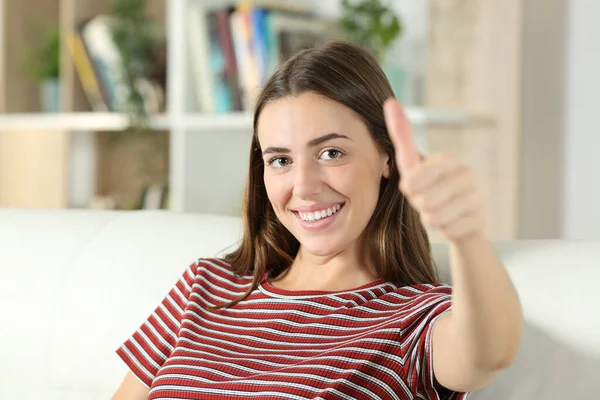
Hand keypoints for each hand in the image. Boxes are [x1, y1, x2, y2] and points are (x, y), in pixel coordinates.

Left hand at [383, 98, 484, 241]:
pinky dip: (445, 230)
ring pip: (436, 218)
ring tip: (438, 211)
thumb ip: (401, 136)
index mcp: (448, 160)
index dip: (410, 190)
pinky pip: (449, 231)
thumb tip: (389, 101)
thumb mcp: (410, 165)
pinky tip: (451, 222)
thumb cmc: (428, 188)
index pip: (415, 180)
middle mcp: (467, 174)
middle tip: (427, 202)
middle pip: (425, 201)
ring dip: (430, 219)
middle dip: (420, 206)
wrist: (457, 217)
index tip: (414, 189)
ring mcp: (477, 197)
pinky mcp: (480, 220)